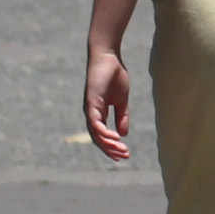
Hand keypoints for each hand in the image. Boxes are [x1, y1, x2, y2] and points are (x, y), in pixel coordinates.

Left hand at [81, 40, 132, 162]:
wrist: (108, 57)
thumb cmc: (114, 75)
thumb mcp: (122, 100)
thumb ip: (122, 116)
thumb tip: (123, 134)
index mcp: (98, 113)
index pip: (103, 135)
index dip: (112, 146)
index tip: (124, 155)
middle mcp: (91, 114)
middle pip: (98, 138)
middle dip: (111, 149)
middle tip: (125, 157)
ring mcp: (90, 109)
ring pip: (96, 134)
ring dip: (108, 144)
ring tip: (121, 150)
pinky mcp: (90, 103)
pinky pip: (95, 123)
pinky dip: (104, 133)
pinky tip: (115, 138)